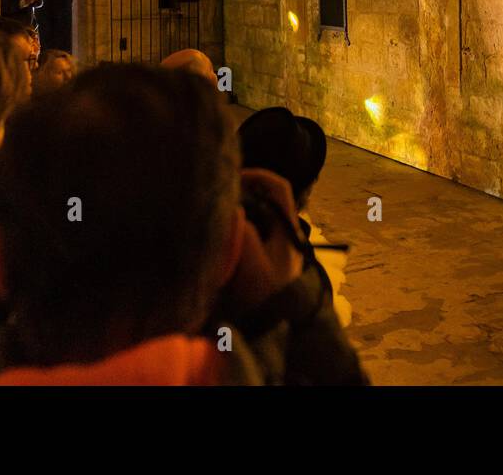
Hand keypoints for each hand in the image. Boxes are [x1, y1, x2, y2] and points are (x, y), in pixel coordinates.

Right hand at [225, 170, 303, 310]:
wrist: (273, 327)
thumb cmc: (265, 296)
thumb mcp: (253, 264)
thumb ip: (243, 233)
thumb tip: (234, 209)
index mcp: (287, 228)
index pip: (280, 188)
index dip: (258, 175)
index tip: (234, 177)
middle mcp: (283, 232)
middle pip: (266, 198)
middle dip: (243, 192)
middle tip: (218, 195)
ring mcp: (275, 244)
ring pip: (257, 214)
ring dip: (238, 210)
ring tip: (215, 213)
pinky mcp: (264, 257)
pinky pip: (251, 231)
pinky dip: (236, 226)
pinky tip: (220, 234)